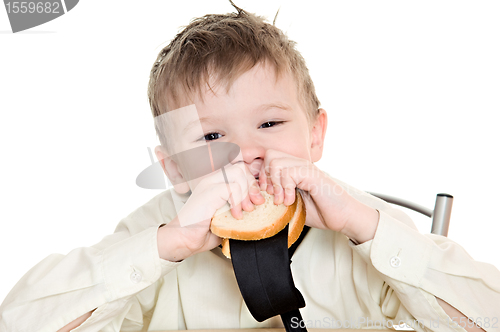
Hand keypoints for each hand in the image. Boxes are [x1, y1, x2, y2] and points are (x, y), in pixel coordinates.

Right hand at [158, 162, 264, 261]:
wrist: (182, 240)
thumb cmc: (201, 232)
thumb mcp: (226, 218)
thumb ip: (239, 208)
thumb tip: (258, 206)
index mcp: (216, 183)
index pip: (239, 169)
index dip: (252, 183)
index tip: (256, 200)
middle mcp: (211, 180)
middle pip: (241, 167)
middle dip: (252, 185)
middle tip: (255, 204)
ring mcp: (209, 184)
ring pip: (238, 173)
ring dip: (246, 192)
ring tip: (245, 210)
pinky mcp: (208, 192)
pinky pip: (232, 187)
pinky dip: (238, 201)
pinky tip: (235, 215)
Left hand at [258, 149, 378, 242]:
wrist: (344, 217)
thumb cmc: (321, 211)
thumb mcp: (292, 204)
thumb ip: (278, 195)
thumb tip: (258, 196)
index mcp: (293, 169)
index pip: (268, 158)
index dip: (261, 175)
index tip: (264, 192)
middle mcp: (299, 164)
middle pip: (269, 155)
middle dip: (265, 177)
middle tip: (272, 195)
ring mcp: (306, 167)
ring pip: (276, 161)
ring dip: (275, 184)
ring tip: (282, 200)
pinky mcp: (312, 174)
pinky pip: (289, 172)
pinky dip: (286, 189)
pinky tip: (292, 200)